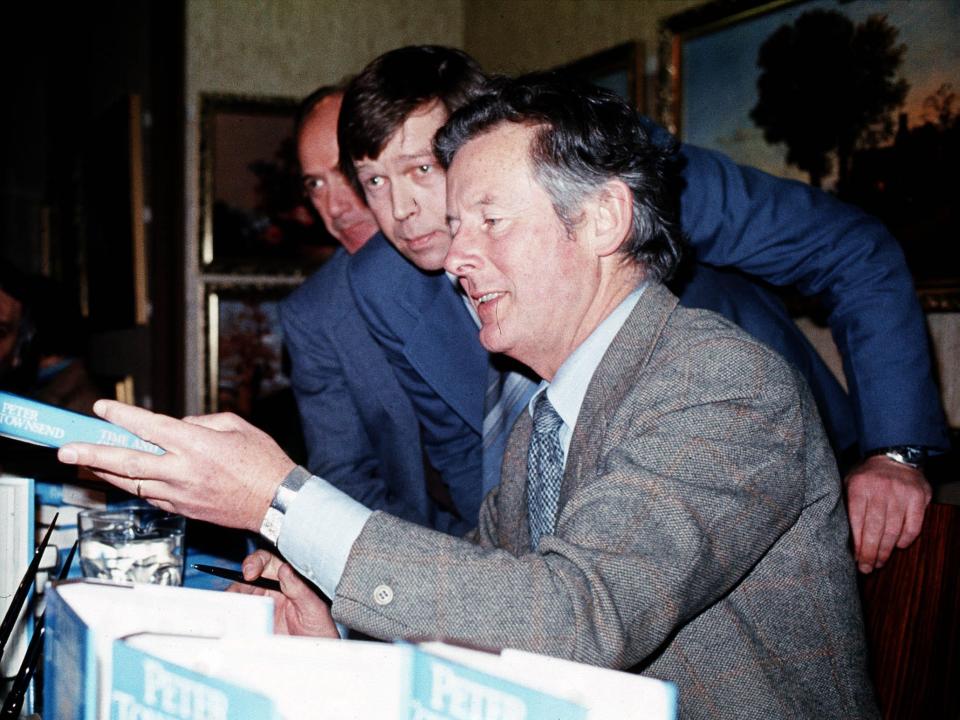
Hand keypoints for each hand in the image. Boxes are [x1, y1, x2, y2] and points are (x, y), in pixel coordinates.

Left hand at [57, 399, 295, 531]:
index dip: (122, 415)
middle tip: (66, 449)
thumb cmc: (263, 462)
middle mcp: (182, 470)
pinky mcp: (184, 509)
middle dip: (92, 453)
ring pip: (132, 482)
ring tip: (82, 463)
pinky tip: (121, 478)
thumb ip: (201, 422)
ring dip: (104, 472)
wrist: (278, 502)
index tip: (101, 408)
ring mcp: (181, 493)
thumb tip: (178, 426)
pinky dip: (133, 486)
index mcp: (196, 444)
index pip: (148, 427)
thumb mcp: (236, 426)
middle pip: (127, 461)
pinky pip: (150, 496)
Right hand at [227, 550, 337, 636]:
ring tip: (234, 608)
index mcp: (289, 579)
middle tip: (236, 593)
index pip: (268, 561)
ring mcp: (261, 606)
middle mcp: (273, 589)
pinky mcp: (253, 623)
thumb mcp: (314, 608)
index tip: (250, 572)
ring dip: (233, 599)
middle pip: (248, 577)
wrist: (316, 656)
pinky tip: (233, 620)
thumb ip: (299, 588)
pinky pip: (238, 615)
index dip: (256, 562)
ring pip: (240, 595)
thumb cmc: (321, 630)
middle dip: (239, 582)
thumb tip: (285, 569)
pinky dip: (232, 615)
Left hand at [845, 454, 931, 573]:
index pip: (856, 520)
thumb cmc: (868, 476)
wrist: (895, 456)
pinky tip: (898, 546)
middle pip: (875, 529)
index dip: (856, 543)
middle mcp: (881, 490)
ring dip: (886, 550)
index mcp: (859, 487)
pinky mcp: (918, 498)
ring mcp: (901, 494)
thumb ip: (845, 504)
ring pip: (893, 530)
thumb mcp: (849, 482)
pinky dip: (905, 539)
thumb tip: (836, 534)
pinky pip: (913, 526)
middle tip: (867, 567)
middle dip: (870, 552)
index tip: (854, 558)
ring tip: (879, 562)